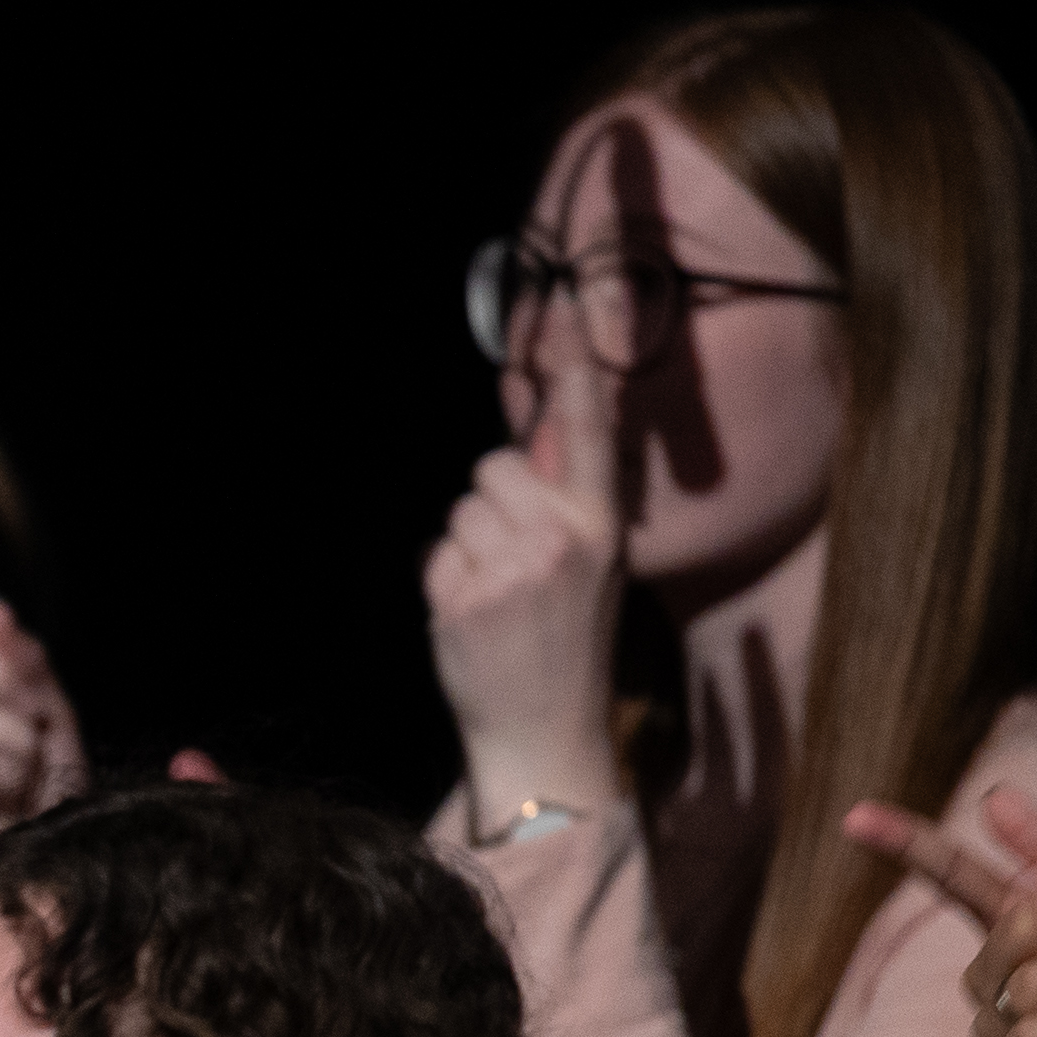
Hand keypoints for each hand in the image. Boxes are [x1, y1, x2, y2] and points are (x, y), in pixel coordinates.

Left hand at [422, 331, 630, 824]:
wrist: (544, 733)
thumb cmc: (565, 643)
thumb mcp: (589, 566)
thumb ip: (565, 499)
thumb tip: (534, 428)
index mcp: (601, 526)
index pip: (585, 429)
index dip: (573, 367)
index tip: (568, 303)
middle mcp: (561, 539)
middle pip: (495, 466)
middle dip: (492, 504)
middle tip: (516, 565)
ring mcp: (510, 569)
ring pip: (460, 508)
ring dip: (467, 546)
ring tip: (497, 596)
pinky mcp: (462, 597)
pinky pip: (435, 554)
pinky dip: (443, 581)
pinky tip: (472, 618)